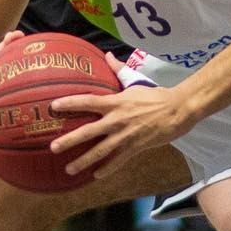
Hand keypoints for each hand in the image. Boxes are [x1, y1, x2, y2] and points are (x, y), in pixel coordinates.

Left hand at [49, 80, 188, 179]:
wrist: (178, 109)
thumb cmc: (155, 95)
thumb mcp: (135, 81)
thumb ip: (119, 69)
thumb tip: (108, 55)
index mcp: (115, 102)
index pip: (88, 101)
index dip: (70, 103)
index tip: (53, 106)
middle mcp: (116, 120)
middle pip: (89, 131)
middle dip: (70, 140)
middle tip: (53, 147)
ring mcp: (125, 135)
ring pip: (100, 151)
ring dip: (83, 161)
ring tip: (69, 169)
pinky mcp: (135, 147)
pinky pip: (118, 160)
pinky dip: (107, 169)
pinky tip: (96, 176)